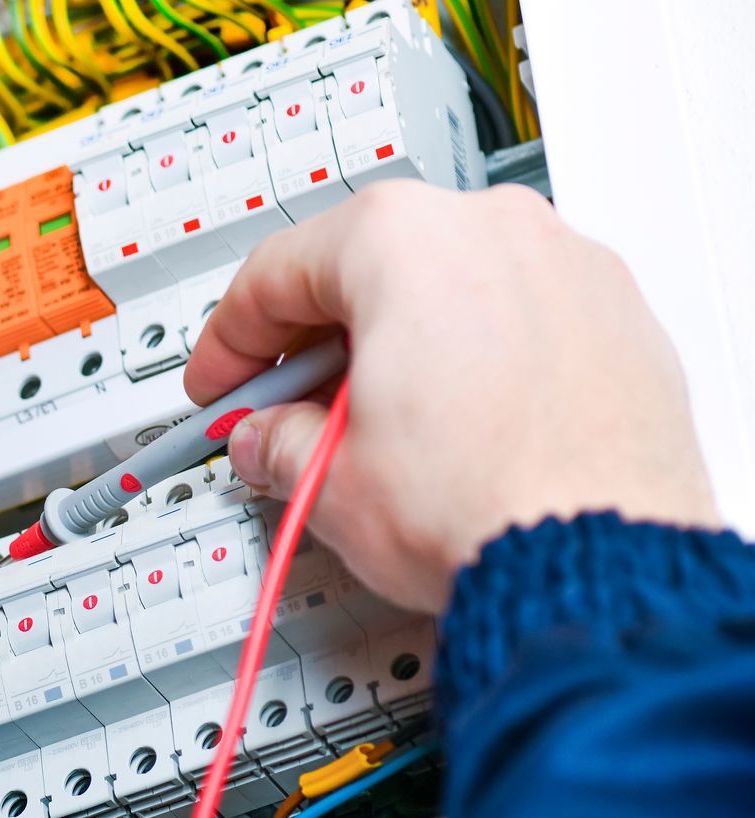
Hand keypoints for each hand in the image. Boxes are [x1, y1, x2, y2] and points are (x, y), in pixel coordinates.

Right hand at [187, 182, 718, 613]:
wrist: (599, 562)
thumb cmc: (484, 504)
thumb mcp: (329, 479)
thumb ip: (279, 443)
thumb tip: (272, 440)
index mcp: (402, 240)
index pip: (276, 273)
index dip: (229, 341)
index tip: (222, 382)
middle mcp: (492, 230)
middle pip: (369, 268)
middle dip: (316, 344)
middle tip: (286, 409)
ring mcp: (569, 267)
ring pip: (451, 289)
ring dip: (398, 348)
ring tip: (374, 430)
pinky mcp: (621, 318)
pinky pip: (520, 321)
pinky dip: (475, 360)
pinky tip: (454, 429)